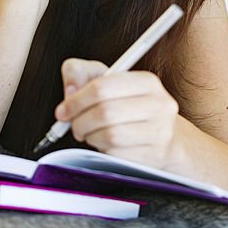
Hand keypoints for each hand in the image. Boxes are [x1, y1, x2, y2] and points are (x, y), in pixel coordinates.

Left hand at [56, 58, 179, 167]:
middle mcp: (159, 104)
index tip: (64, 110)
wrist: (163, 135)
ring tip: (91, 134)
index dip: (76, 100)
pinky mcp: (155, 154)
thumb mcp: (106, 81)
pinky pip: (118, 154)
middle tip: (74, 125)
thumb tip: (70, 91)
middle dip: (80, 121)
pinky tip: (106, 145)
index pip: (102, 87)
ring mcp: (160, 131)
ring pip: (110, 135)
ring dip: (91, 137)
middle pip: (105, 112)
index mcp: (147, 81)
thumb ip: (81, 72)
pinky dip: (104, 151)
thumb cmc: (129, 106)